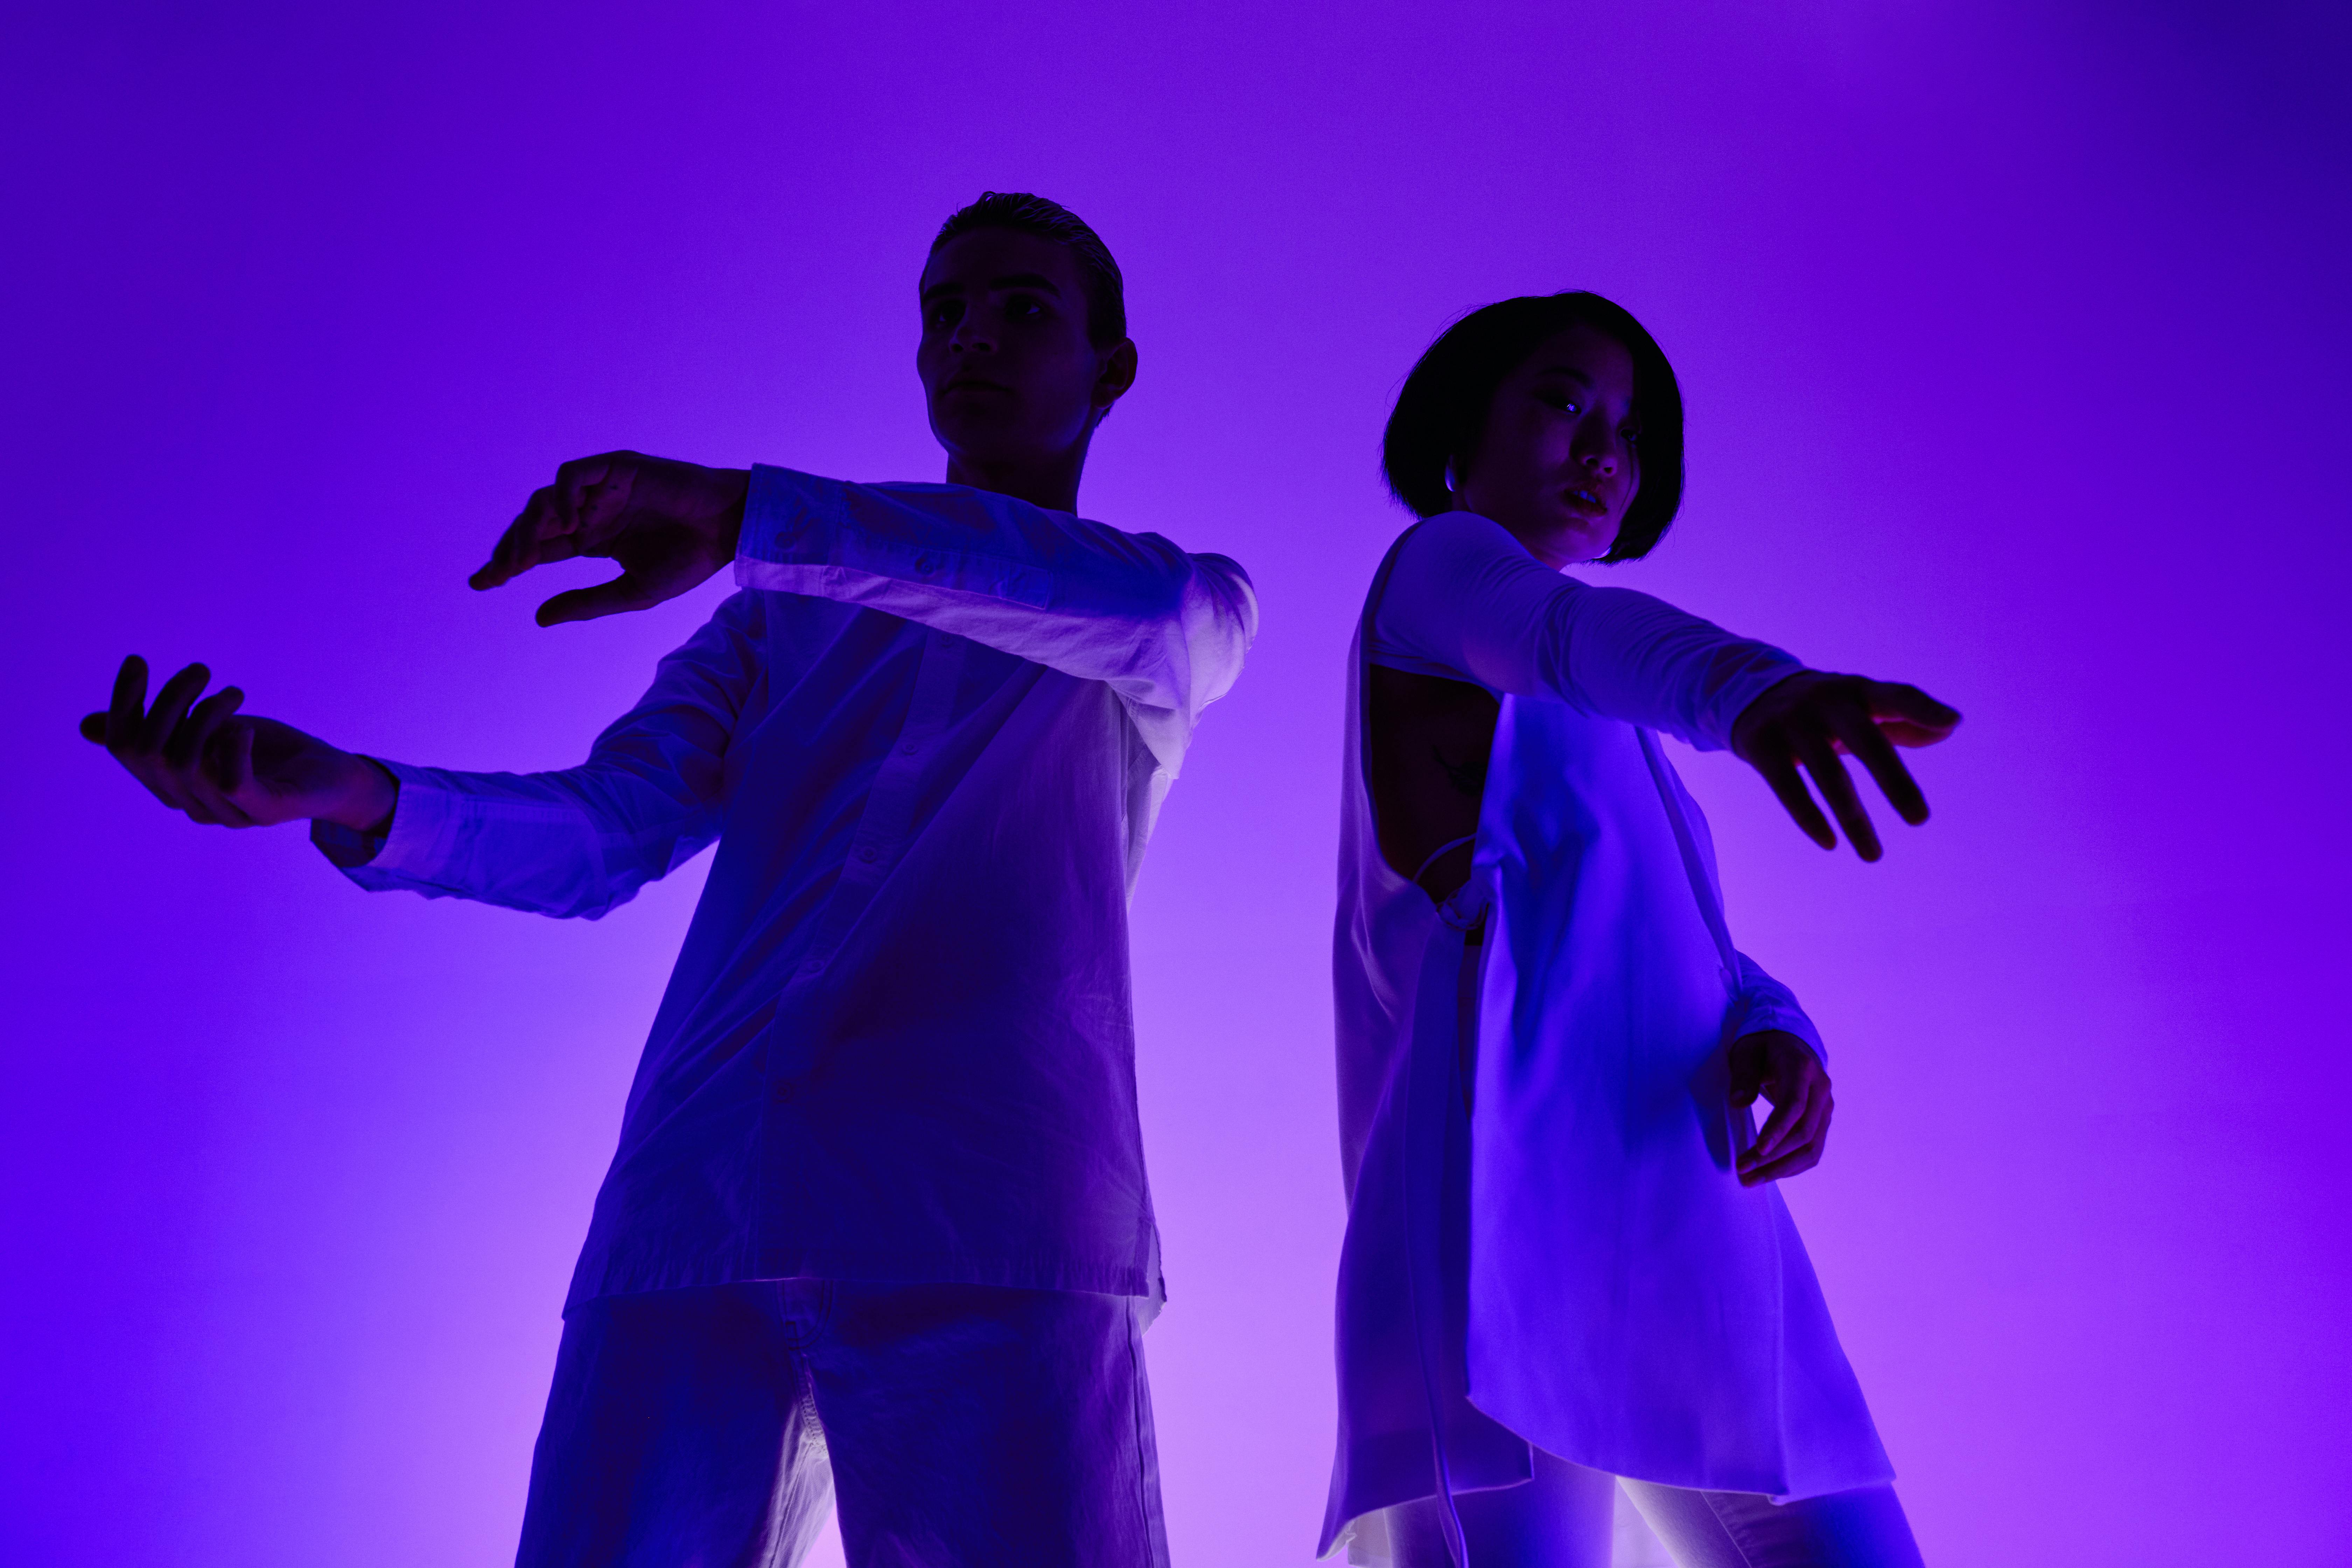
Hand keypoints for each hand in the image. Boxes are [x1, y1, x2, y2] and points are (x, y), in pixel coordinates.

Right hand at [80, 655, 394, 831]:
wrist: (334, 777)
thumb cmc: (268, 752)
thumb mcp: (206, 730)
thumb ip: (158, 727)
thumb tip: (87, 726)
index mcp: (171, 784)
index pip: (125, 747)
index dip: (123, 703)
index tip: (138, 661)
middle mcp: (191, 803)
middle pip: (149, 751)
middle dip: (167, 701)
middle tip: (201, 671)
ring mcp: (228, 812)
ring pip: (184, 761)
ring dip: (203, 714)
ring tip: (233, 692)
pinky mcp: (265, 810)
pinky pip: (229, 785)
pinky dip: (230, 749)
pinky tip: (243, 726)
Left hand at [470, 452, 750, 625]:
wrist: (730, 531)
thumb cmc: (690, 561)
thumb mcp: (632, 592)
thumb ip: (586, 603)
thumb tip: (538, 618)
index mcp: (591, 539)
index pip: (539, 549)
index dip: (508, 563)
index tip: (481, 584)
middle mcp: (591, 511)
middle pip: (534, 524)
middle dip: (510, 547)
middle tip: (496, 573)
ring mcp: (601, 487)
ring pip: (546, 499)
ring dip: (531, 527)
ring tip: (526, 557)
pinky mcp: (617, 466)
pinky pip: (573, 474)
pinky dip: (562, 496)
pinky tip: (565, 524)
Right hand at [1730, 671, 1959, 861]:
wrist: (1746, 694)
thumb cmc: (1822, 710)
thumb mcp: (1858, 707)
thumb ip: (1902, 718)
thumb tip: (1949, 727)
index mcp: (1855, 690)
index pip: (1895, 694)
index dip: (1922, 708)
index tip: (1952, 723)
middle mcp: (1824, 699)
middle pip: (1865, 740)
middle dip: (1894, 781)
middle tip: (1921, 820)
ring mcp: (1790, 720)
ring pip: (1828, 773)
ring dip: (1854, 818)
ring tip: (1873, 855)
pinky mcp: (1760, 744)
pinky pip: (1787, 787)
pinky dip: (1809, 818)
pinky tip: (1830, 844)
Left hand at [1730, 1029, 1831, 1185]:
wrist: (1789, 1043)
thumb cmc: (1762, 1047)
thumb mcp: (1747, 1052)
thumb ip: (1743, 1076)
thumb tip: (1739, 1103)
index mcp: (1802, 1069)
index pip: (1794, 1105)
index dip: (1778, 1130)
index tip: (1758, 1150)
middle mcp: (1821, 1089)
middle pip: (1803, 1132)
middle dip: (1773, 1156)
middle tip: (1742, 1170)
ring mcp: (1825, 1106)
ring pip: (1812, 1147)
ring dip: (1782, 1168)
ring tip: (1752, 1180)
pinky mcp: (1822, 1119)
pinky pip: (1813, 1149)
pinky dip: (1792, 1165)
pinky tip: (1769, 1173)